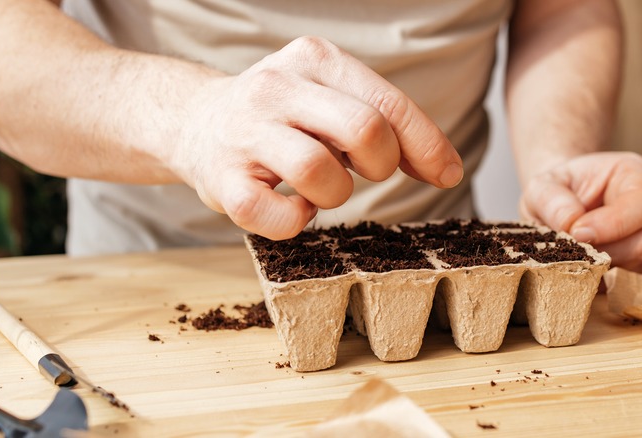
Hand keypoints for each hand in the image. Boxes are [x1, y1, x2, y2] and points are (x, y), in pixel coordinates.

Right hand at [172, 36, 462, 239]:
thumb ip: (382, 121)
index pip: (387, 103)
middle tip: (362, 170)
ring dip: (335, 195)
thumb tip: (445, 165)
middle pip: (364, 132)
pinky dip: (299, 222)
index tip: (446, 173)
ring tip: (319, 186)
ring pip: (323, 175)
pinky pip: (282, 218)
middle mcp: (277, 87)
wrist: (194, 121)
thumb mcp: (329, 98)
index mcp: (314, 60)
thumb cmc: (280, 116)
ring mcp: (246, 133)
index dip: (427, 145)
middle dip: (380, 165)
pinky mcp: (223, 180)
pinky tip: (293, 207)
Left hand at [519, 152, 641, 271]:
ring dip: (596, 266)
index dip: (611, 225)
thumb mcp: (543, 186)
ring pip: (633, 266)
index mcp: (639, 175)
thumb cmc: (556, 189)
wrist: (557, 203)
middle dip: (601, 251)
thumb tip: (571, 225)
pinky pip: (622, 280)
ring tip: (567, 253)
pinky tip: (575, 265)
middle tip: (565, 248)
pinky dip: (596, 277)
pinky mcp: (638, 263)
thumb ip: (552, 201)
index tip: (576, 233)